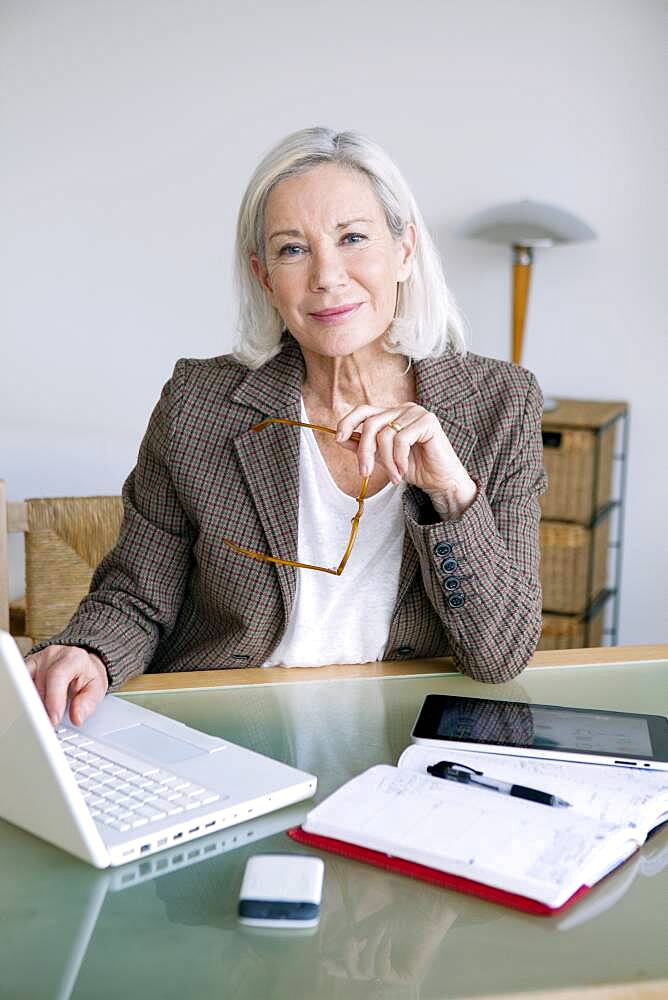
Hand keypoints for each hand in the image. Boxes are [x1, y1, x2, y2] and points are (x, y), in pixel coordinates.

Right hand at [25, 645, 107, 726]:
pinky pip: (22, 683)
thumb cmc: (89, 676)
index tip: (53, 718)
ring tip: (45, 713)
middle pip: (40, 683)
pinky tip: (35, 705)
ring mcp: (39, 659)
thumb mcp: (97, 689)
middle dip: (43, 707)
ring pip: (28, 685)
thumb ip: (88, 703)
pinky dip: (28, 697)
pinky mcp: (28, 666)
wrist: (84, 665)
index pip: (57, 675)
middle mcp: (54, 655)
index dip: (53, 699)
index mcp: (73, 658)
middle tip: (48, 723)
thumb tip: (77, 717)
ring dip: (35, 702)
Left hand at [335, 403, 476, 516]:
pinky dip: (399, 459)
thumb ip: (364, 446)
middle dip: (364, 451)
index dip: (348, 422)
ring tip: (394, 476)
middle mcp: (403, 409)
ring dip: (386, 462)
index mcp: (392, 414)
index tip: (338, 438)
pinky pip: (402, 439)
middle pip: (371, 424)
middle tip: (364, 472)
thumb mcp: (383, 458)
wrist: (441, 480)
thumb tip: (340, 439)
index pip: (364, 410)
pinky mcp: (428, 421)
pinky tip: (403, 470)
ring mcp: (416, 413)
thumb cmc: (415, 467)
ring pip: (386, 434)